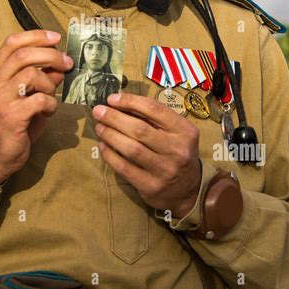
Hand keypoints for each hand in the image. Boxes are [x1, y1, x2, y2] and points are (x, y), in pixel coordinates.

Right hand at [0, 30, 73, 186]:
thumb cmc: (13, 122)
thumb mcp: (25, 95)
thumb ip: (40, 78)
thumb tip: (60, 66)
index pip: (12, 43)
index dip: (36, 36)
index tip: (56, 38)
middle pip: (24, 55)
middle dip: (51, 56)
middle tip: (67, 63)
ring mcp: (0, 99)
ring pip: (32, 75)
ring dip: (50, 83)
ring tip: (52, 94)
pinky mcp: (11, 116)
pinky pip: (39, 99)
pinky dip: (50, 103)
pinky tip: (48, 110)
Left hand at [92, 92, 201, 218]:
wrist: (189, 189)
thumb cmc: (176, 152)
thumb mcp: (176, 132)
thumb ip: (154, 118)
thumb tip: (120, 104)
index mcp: (185, 131)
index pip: (154, 109)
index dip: (130, 101)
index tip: (112, 99)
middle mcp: (177, 150)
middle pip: (140, 129)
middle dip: (115, 118)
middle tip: (98, 111)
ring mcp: (164, 170)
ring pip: (131, 149)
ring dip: (111, 135)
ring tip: (99, 127)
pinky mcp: (151, 187)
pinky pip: (125, 168)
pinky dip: (110, 155)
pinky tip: (103, 146)